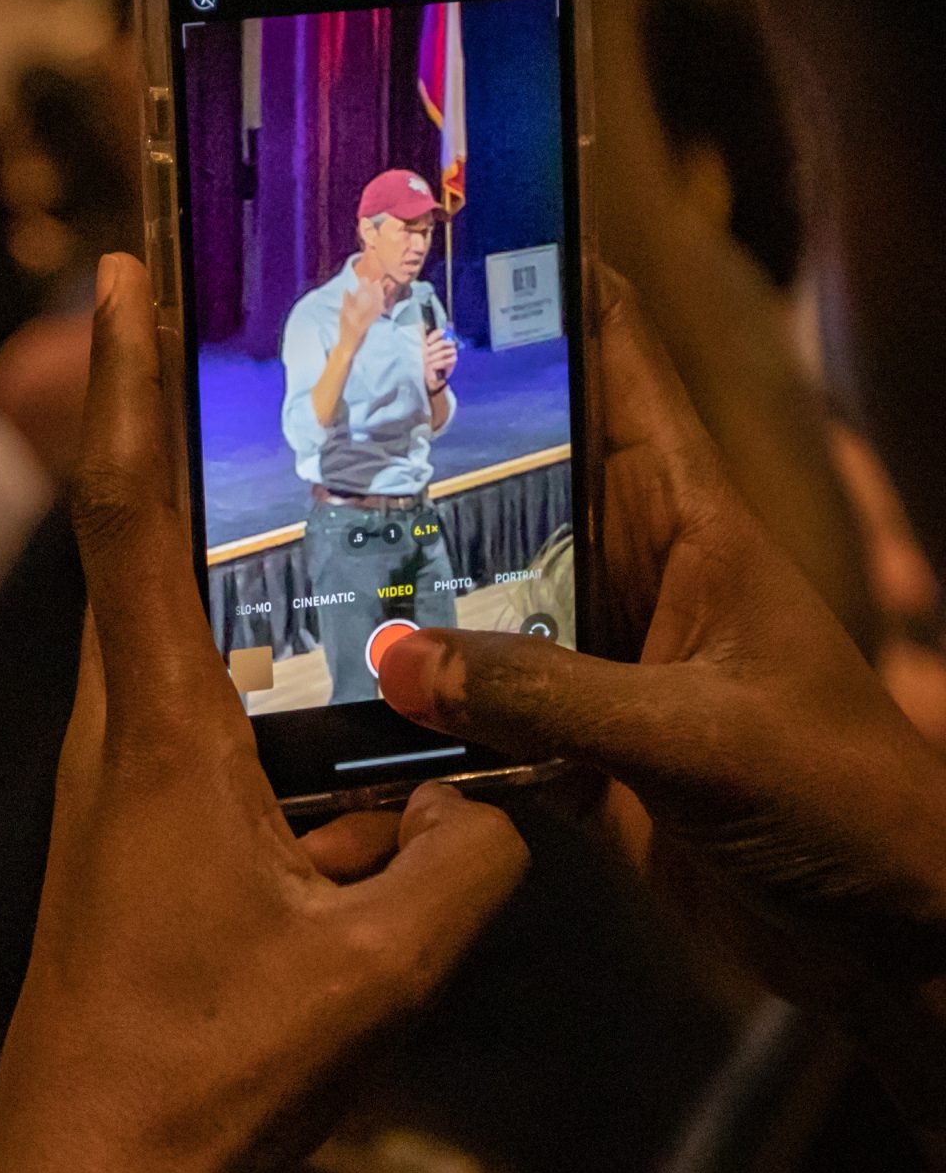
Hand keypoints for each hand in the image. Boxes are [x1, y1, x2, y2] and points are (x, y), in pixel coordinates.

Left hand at [0, 253, 526, 1172]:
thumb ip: (464, 865)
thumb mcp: (375, 969)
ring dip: (221, 552)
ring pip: (173, 630)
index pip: (133, 517)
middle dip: (179, 426)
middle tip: (240, 327)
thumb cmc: (208, 1069)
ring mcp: (115, 782)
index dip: (130, 383)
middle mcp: (119, 731)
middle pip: (143, 541)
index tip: (120, 267)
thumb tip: (508, 790)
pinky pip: (195, 709)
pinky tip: (335, 690)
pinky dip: (252, 667)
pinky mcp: (129, 832)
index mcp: (161, 732)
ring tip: (311, 486)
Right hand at [377, 277, 945, 1099]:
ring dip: (408, 577)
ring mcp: (609, 665)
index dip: (547, 290)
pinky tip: (340, 693)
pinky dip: (423, 707)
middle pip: (522, 476)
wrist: (895, 941)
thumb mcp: (698, 738)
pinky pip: (486, 710)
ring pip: (488, 595)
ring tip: (287, 526)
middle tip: (308, 384)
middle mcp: (640, 574)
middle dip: (430, 434)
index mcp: (692, 526)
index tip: (446, 231)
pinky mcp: (587, 755)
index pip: (618, 370)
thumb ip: (548, 696)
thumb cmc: (839, 802)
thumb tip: (397, 658)